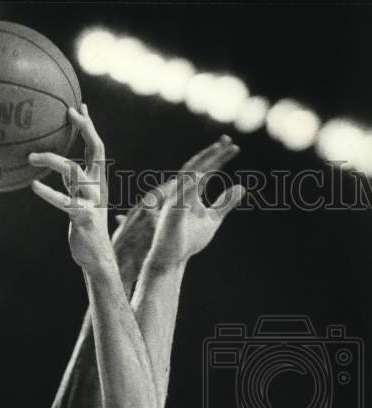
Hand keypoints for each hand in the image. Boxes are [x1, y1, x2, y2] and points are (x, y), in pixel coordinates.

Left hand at [28, 105, 111, 273]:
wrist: (96, 254)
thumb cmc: (84, 222)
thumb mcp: (80, 195)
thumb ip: (74, 176)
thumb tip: (56, 158)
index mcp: (98, 179)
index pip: (97, 146)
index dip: (88, 125)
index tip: (78, 105)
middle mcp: (98, 186)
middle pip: (96, 149)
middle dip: (85, 128)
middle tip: (68, 112)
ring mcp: (92, 201)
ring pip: (74, 171)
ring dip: (52, 160)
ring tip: (31, 157)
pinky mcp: (83, 217)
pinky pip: (63, 202)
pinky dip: (48, 193)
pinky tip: (34, 186)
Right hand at [112, 137, 242, 272]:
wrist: (170, 260)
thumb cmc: (188, 240)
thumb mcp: (212, 220)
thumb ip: (225, 203)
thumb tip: (242, 187)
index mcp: (190, 192)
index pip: (206, 169)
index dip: (219, 157)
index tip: (234, 147)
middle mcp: (181, 192)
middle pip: (197, 167)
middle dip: (211, 153)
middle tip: (227, 141)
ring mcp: (174, 202)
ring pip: (187, 178)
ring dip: (202, 164)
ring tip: (217, 152)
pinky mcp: (170, 215)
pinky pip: (179, 198)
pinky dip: (189, 187)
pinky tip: (201, 177)